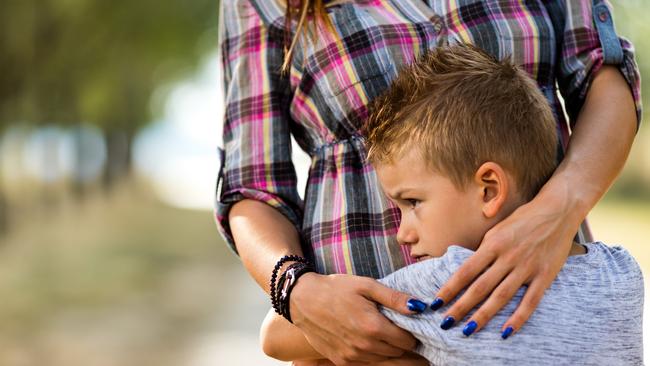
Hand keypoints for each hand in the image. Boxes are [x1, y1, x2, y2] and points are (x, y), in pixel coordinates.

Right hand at [289, 272, 420, 364]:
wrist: (302, 300)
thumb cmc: (336, 289)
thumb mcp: (366, 285)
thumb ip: (394, 298)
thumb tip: (420, 307)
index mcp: (373, 327)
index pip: (408, 341)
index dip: (413, 333)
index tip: (411, 324)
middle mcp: (365, 346)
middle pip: (399, 353)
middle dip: (403, 342)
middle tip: (401, 328)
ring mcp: (352, 356)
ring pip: (385, 361)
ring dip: (389, 350)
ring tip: (384, 333)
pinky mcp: (342, 361)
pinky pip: (368, 363)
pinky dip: (374, 355)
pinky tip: (369, 340)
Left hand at [433, 189, 579, 337]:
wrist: (558, 210)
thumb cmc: (523, 219)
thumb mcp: (497, 229)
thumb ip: (485, 250)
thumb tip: (468, 270)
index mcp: (493, 244)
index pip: (466, 271)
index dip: (450, 288)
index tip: (436, 302)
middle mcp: (508, 257)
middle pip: (480, 287)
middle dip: (460, 307)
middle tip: (445, 323)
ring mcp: (527, 267)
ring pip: (501, 296)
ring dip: (483, 316)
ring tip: (468, 331)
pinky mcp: (545, 276)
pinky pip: (530, 301)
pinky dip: (518, 318)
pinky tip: (505, 332)